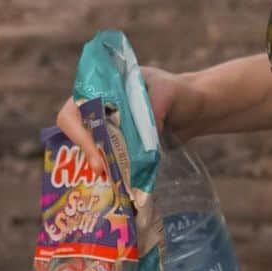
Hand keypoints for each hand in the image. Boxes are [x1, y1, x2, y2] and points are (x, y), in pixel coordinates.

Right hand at [54, 65, 201, 174]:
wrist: (195, 109)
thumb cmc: (179, 92)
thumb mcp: (167, 93)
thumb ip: (153, 110)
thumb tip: (143, 139)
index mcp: (104, 87)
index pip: (76, 108)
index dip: (80, 131)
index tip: (96, 149)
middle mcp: (101, 109)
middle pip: (78, 131)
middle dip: (86, 151)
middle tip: (102, 170)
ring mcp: (110, 130)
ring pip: (91, 149)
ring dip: (98, 164)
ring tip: (112, 180)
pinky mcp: (122, 148)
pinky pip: (109, 161)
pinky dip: (112, 171)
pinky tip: (121, 183)